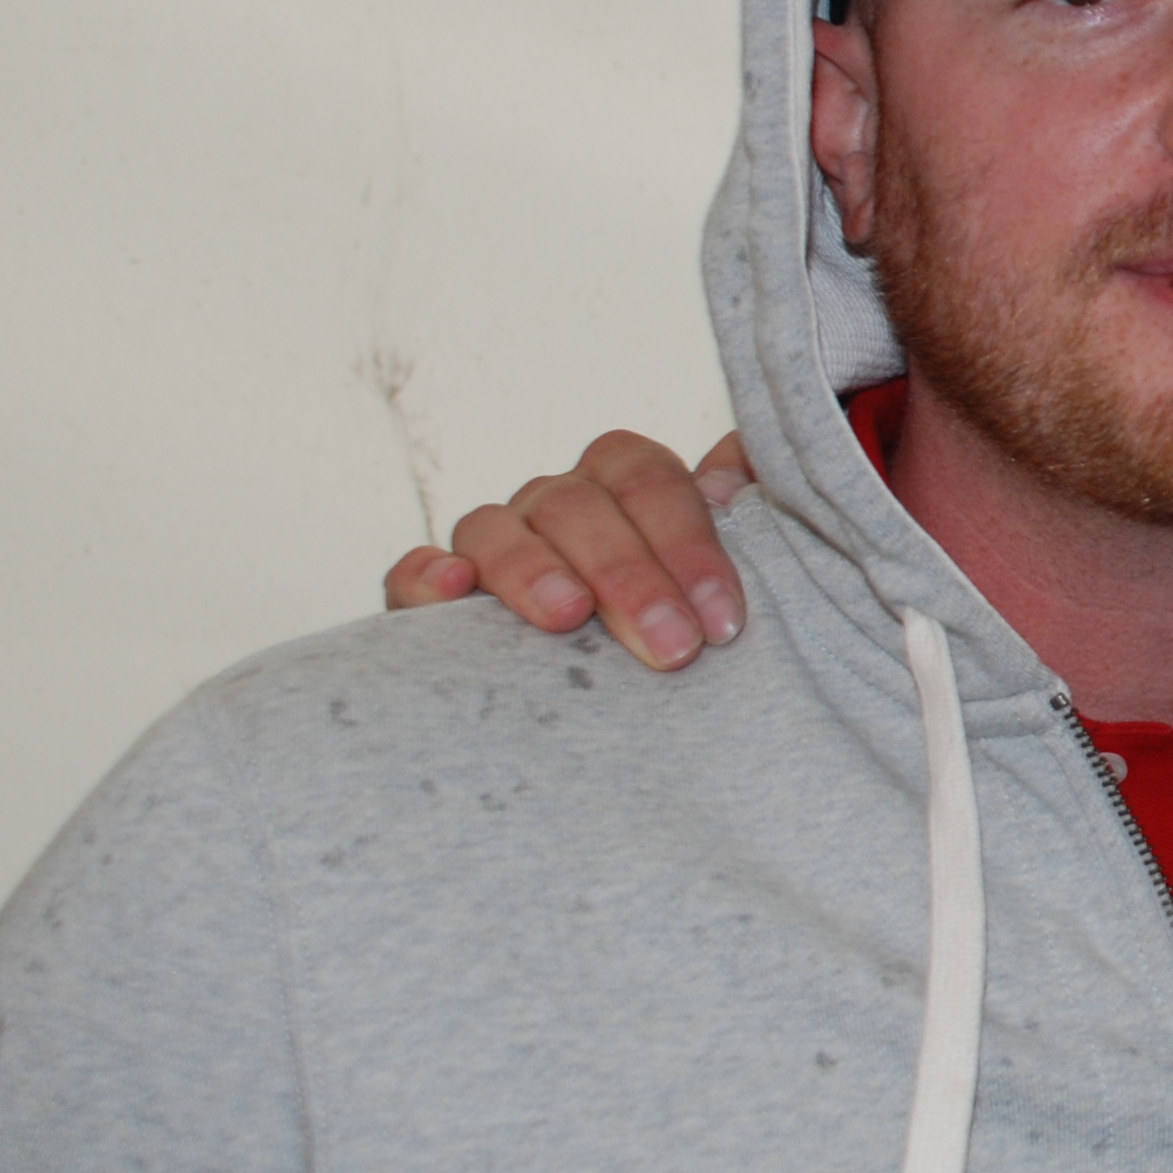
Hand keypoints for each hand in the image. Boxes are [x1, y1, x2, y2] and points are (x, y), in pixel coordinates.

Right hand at [383, 431, 755, 670]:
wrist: (632, 696)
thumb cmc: (693, 629)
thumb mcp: (742, 577)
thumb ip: (761, 516)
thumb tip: (743, 481)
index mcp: (624, 486)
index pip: (648, 476)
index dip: (690, 542)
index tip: (725, 622)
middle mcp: (554, 508)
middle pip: (577, 505)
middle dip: (629, 575)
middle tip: (673, 649)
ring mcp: (489, 548)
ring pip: (493, 527)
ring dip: (532, 568)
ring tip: (567, 618)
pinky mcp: (430, 603)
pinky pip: (411, 574)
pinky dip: (424, 576)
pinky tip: (453, 593)